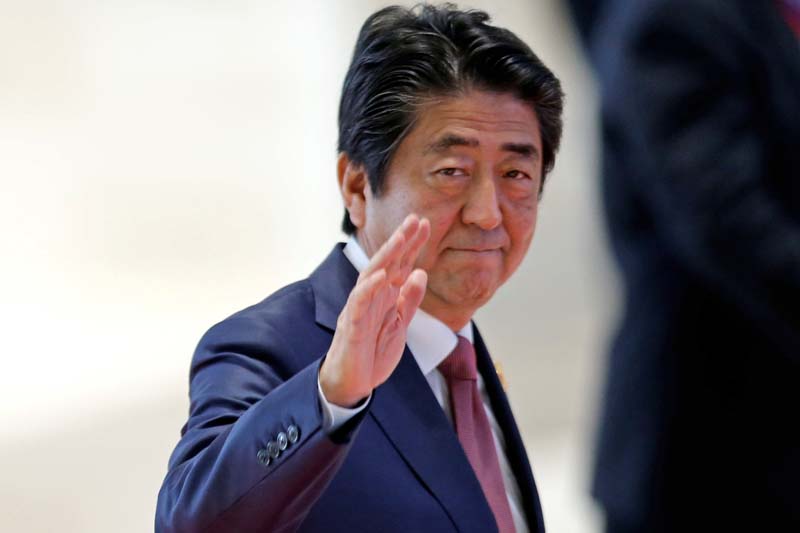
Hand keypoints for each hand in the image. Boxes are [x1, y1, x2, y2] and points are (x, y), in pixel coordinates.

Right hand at [319, 214, 429, 406]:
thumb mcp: (400, 324)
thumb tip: (421, 272)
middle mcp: (371, 297)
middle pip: (386, 263)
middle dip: (400, 241)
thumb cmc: (372, 353)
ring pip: (371, 276)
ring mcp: (360, 309)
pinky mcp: (353, 326)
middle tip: (414, 219)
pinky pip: (360, 303)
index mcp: (384, 296)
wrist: (352, 384)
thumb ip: (409, 299)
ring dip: (386, 257)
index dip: (412, 244)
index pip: (399, 265)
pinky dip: (369, 288)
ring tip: (400, 238)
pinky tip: (381, 275)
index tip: (424, 224)